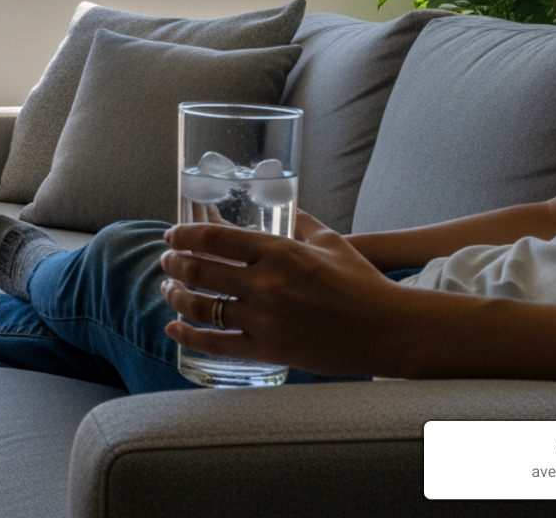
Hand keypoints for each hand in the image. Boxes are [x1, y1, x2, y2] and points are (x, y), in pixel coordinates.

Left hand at [158, 211, 412, 376]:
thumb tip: (279, 206)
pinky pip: (217, 344)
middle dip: (175, 263)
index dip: (185, 235)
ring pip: (203, 306)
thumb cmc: (362, 282)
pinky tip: (173, 328)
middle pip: (201, 270)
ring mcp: (265, 320)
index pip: (216, 239)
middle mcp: (267, 285)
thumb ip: (299, 222)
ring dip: (176, 295)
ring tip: (167, 288)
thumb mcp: (331, 241)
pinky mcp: (269, 350)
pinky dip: (189, 335)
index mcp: (280, 252)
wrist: (388, 330)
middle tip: (167, 260)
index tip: (173, 234)